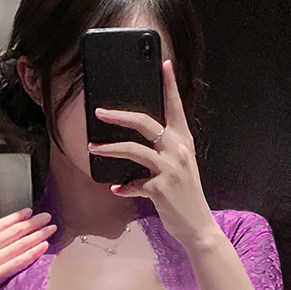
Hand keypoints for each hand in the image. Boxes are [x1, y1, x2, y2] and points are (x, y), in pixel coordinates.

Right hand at [0, 209, 55, 289]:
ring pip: (19, 244)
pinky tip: (43, 247)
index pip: (0, 224)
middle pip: (14, 232)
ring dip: (37, 235)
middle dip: (33, 223)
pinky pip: (17, 263)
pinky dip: (31, 254)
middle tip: (47, 216)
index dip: (16, 217)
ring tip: (51, 228)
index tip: (29, 212)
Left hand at [88, 59, 216, 252]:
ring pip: (133, 150)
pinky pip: (134, 184)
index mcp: (183, 141)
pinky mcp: (160, 189)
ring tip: (93, 148)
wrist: (197, 225)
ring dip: (109, 149)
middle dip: (119, 116)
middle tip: (100, 112)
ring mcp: (169, 169)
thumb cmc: (185, 195)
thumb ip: (163, 151)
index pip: (176, 106)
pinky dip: (124, 187)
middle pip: (145, 123)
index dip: (169, 84)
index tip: (164, 63)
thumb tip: (135, 142)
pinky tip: (117, 189)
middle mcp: (178, 151)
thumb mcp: (179, 167)